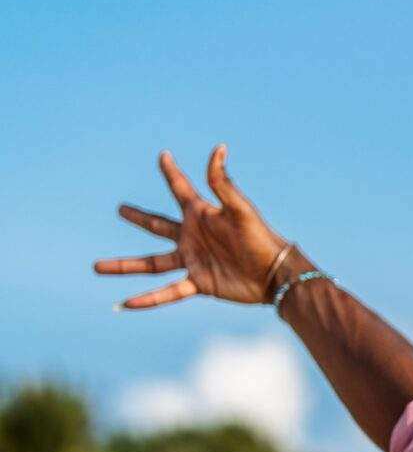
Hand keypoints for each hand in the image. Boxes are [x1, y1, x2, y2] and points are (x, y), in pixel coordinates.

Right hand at [94, 145, 286, 308]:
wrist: (274, 274)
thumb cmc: (261, 239)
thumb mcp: (240, 209)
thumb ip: (222, 182)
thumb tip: (218, 148)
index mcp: (201, 215)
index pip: (180, 189)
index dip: (171, 173)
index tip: (163, 156)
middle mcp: (193, 236)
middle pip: (158, 226)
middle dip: (138, 217)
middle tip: (119, 209)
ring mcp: (194, 260)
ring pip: (152, 263)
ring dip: (125, 266)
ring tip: (97, 267)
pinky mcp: (199, 283)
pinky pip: (168, 291)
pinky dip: (148, 299)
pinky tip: (125, 303)